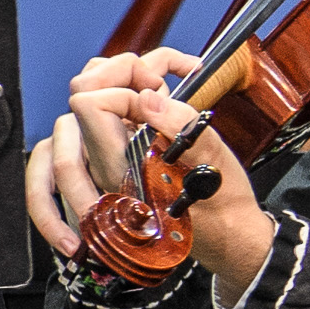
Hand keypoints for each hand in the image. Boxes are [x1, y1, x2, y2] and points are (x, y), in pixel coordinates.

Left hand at [26, 50, 268, 286]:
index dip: (124, 88)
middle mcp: (105, 161)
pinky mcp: (123, 151)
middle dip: (119, 73)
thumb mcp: (215, 161)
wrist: (228, 235)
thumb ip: (179, 124)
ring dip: (124, 79)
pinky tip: (163, 91)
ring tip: (162, 85)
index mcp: (121, 165)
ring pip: (92, 96)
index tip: (159, 97)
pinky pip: (108, 109)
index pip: (89, 105)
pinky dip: (132, 90)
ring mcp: (111, 156)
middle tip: (159, 82)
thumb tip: (147, 96)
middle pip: (82, 93)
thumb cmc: (223, 204)